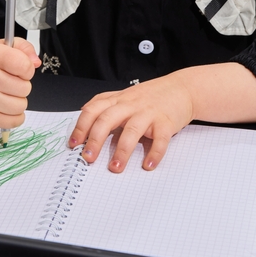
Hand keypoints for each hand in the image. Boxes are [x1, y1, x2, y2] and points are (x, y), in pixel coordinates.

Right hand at [0, 38, 40, 127]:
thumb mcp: (7, 46)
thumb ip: (25, 48)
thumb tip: (36, 62)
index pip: (25, 66)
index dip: (27, 68)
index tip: (19, 68)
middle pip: (25, 88)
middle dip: (23, 85)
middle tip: (10, 81)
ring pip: (21, 106)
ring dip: (19, 100)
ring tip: (7, 93)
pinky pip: (15, 121)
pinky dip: (15, 115)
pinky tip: (6, 106)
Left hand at [68, 73, 194, 172]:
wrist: (182, 89)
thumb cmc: (151, 96)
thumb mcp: (125, 96)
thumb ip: (106, 105)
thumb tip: (84, 118)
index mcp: (118, 100)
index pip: (93, 110)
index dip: (81, 127)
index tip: (73, 144)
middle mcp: (130, 105)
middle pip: (107, 119)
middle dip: (95, 140)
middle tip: (88, 159)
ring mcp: (148, 113)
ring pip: (131, 130)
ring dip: (122, 150)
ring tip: (115, 167)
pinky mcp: (165, 122)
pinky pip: (159, 139)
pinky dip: (154, 153)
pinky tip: (148, 165)